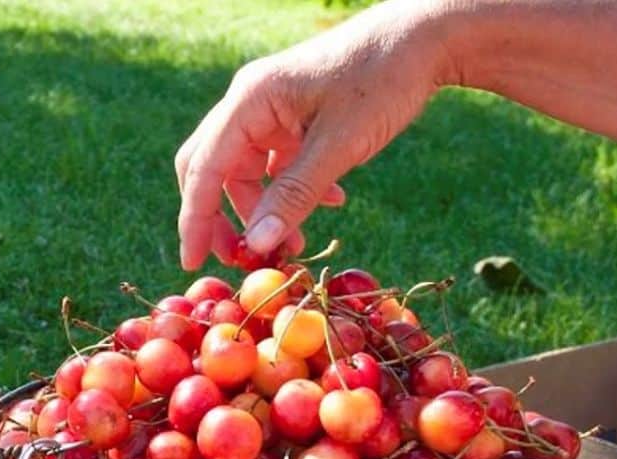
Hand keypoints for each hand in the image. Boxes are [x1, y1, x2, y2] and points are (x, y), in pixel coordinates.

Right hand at [174, 0, 454, 269]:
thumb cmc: (383, 79)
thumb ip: (295, 195)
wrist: (425, 37)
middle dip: (221, 218)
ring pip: (245, 171)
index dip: (195, 219)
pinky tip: (331, 202)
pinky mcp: (293, 117)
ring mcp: (270, 110)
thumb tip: (257, 244)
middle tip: (241, 259)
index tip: (191, 262)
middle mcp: (249, 103)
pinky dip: (291, 191)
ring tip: (296, 244)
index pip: (203, 168)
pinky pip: (276, 163)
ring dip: (264, 210)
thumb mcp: (339, 144)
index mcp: (248, 100)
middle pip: (211, 169)